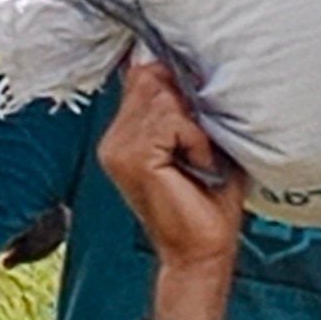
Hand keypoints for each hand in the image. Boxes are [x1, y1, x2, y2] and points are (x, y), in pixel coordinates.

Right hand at [97, 58, 243, 319]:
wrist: (202, 252)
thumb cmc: (207, 203)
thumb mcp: (196, 143)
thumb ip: (183, 109)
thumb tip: (186, 67)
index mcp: (122, 138)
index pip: (141, 77)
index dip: (172, 80)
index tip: (194, 105)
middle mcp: (113, 142)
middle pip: (151, 80)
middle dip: (185, 104)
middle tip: (198, 145)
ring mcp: (118, 149)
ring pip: (163, 98)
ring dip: (192, 127)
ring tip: (197, 159)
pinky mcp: (134, 158)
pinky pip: (172, 121)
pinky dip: (194, 140)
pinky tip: (195, 166)